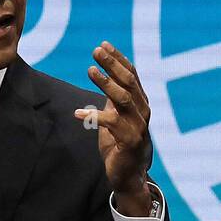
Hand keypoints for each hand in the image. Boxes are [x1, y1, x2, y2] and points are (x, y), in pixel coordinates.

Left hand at [74, 41, 153, 215]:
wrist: (129, 176)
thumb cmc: (120, 145)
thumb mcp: (116, 117)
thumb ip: (114, 99)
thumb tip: (104, 77)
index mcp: (140, 104)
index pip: (131, 75)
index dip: (118, 59)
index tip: (104, 44)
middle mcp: (142, 112)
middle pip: (129, 82)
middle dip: (113, 64)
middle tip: (96, 51)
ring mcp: (138, 126)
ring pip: (124, 99)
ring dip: (107, 83)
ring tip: (91, 70)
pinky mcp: (129, 141)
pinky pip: (111, 124)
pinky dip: (94, 117)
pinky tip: (78, 114)